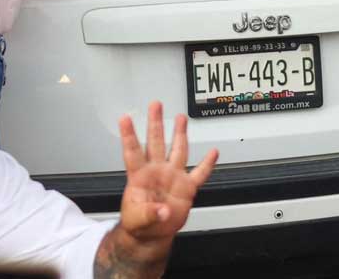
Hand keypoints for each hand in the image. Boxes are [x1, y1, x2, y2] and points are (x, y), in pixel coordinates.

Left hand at [116, 102, 217, 247]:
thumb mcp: (137, 220)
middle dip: (155, 123)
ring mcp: (173, 177)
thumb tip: (162, 211)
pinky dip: (207, 164)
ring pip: (177, 150)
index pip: (133, 151)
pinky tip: (213, 152)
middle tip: (155, 105)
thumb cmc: (139, 223)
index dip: (129, 135)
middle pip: (156, 142)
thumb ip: (149, 213)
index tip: (125, 118)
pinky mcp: (186, 188)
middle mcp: (157, 171)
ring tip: (181, 118)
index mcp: (139, 176)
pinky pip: (199, 173)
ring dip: (179, 134)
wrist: (152, 233)